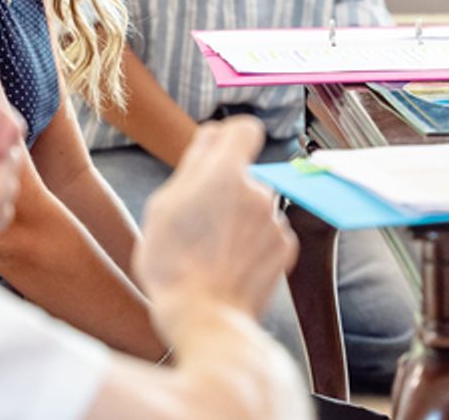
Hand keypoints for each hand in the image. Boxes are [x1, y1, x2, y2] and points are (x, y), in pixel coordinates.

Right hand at [133, 117, 296, 329]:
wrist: (205, 318)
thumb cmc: (173, 263)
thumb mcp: (163, 205)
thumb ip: (192, 164)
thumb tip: (211, 136)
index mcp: (225, 174)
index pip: (244, 129)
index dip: (229, 137)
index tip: (215, 151)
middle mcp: (258, 191)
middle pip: (243, 174)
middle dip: (224, 189)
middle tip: (196, 221)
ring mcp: (275, 222)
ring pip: (254, 205)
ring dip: (238, 218)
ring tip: (210, 251)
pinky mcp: (285, 249)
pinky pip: (267, 232)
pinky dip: (252, 242)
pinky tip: (229, 263)